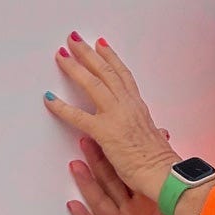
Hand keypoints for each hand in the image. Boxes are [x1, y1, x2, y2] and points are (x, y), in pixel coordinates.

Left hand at [42, 35, 172, 197]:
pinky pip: (78, 116)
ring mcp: (116, 116)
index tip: (101, 45)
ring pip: (93, 84)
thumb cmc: (161, 162)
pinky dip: (62, 107)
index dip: (111, 58)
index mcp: (139, 107)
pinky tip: (50, 99)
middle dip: (88, 53)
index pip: (123, 75)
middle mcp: (128, 105)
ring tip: (62, 55)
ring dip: (75, 67)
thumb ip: (152, 132)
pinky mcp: (105, 132)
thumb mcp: (157, 140)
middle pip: (106, 71)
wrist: (164, 174)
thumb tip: (160, 133)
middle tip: (75, 39)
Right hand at [68, 137, 201, 214]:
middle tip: (86, 140)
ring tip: (76, 165)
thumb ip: (186, 196)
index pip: (132, 173)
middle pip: (111, 181)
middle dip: (98, 161)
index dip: (123, 156)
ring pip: (101, 200)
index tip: (115, 135)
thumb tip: (195, 173)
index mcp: (148, 201)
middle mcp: (131, 210)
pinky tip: (73, 206)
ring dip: (87, 184)